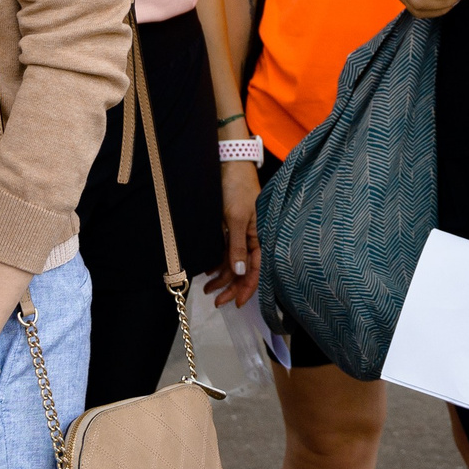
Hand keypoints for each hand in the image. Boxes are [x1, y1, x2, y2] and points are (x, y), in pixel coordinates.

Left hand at [207, 151, 261, 306]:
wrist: (228, 164)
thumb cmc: (237, 188)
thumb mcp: (237, 218)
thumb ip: (238, 246)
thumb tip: (241, 272)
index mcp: (261, 236)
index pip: (257, 269)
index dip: (247, 288)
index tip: (236, 303)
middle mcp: (253, 238)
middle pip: (244, 270)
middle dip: (231, 287)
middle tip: (216, 301)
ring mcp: (241, 234)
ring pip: (234, 263)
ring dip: (222, 277)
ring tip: (207, 289)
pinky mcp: (231, 228)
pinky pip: (226, 252)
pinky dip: (218, 263)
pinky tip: (208, 271)